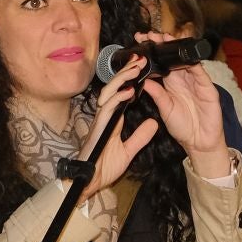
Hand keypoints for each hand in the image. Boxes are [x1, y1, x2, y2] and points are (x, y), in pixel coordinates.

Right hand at [80, 60, 160, 199]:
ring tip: (136, 68)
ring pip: (108, 93)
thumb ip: (139, 137)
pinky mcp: (97, 129)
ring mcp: (99, 121)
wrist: (88, 183)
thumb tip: (154, 124)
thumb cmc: (102, 168)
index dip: (129, 80)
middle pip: (113, 88)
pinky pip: (107, 109)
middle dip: (126, 72)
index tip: (141, 67)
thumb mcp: (128, 151)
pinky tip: (128, 92)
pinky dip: (118, 99)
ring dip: (122, 79)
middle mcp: (104, 116)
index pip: (120, 94)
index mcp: (111, 119)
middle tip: (140, 58)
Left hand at [131, 34, 227, 176]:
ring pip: (187, 61)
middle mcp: (184, 80)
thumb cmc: (183, 128)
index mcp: (172, 84)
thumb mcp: (165, 109)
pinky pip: (201, 74)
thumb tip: (144, 80)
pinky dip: (194, 65)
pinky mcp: (208, 89)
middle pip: (173, 57)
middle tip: (150, 35)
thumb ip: (156, 94)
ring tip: (165, 39)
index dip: (153, 52)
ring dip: (177, 49)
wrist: (199, 143)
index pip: (162, 63)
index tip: (140, 42)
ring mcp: (197, 83)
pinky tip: (185, 58)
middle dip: (163, 44)